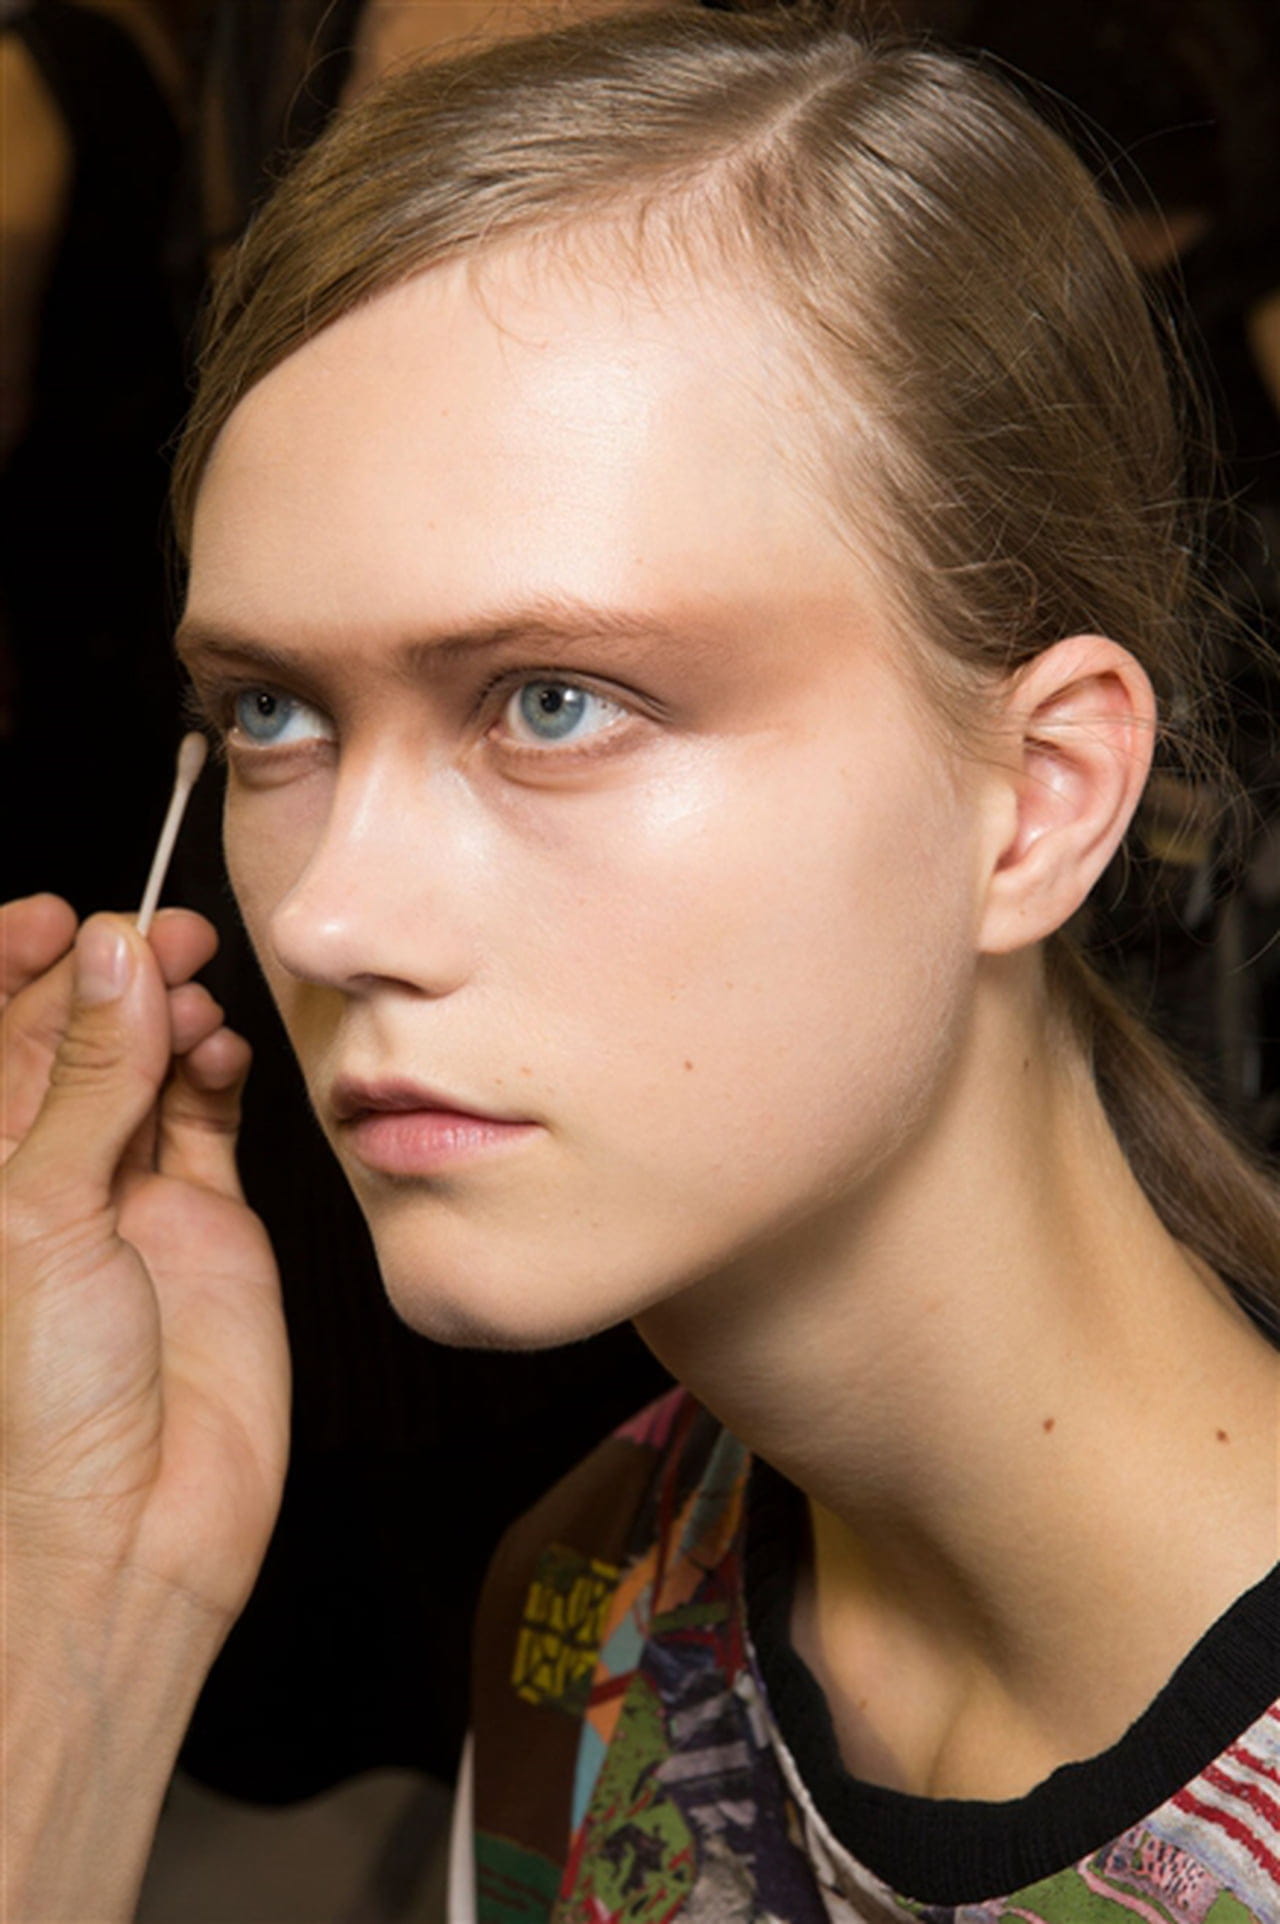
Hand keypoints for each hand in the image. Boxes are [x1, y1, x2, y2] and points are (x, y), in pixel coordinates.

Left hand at [2, 894, 289, 1629]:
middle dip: (109, 974)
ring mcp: (124, 1194)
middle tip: (161, 938)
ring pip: (142, 1063)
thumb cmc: (37, 1406)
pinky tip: (221, 1051)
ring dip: (166, 1013)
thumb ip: (84, 1081)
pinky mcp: (205, 1219)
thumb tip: (113, 957)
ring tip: (195, 991)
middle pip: (69, 1034)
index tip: (63, 916)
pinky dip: (216, 1070)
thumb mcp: (40, 1216)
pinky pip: (207, 1115)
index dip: (17, 963)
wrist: (130, 1532)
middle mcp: (41, 1175)